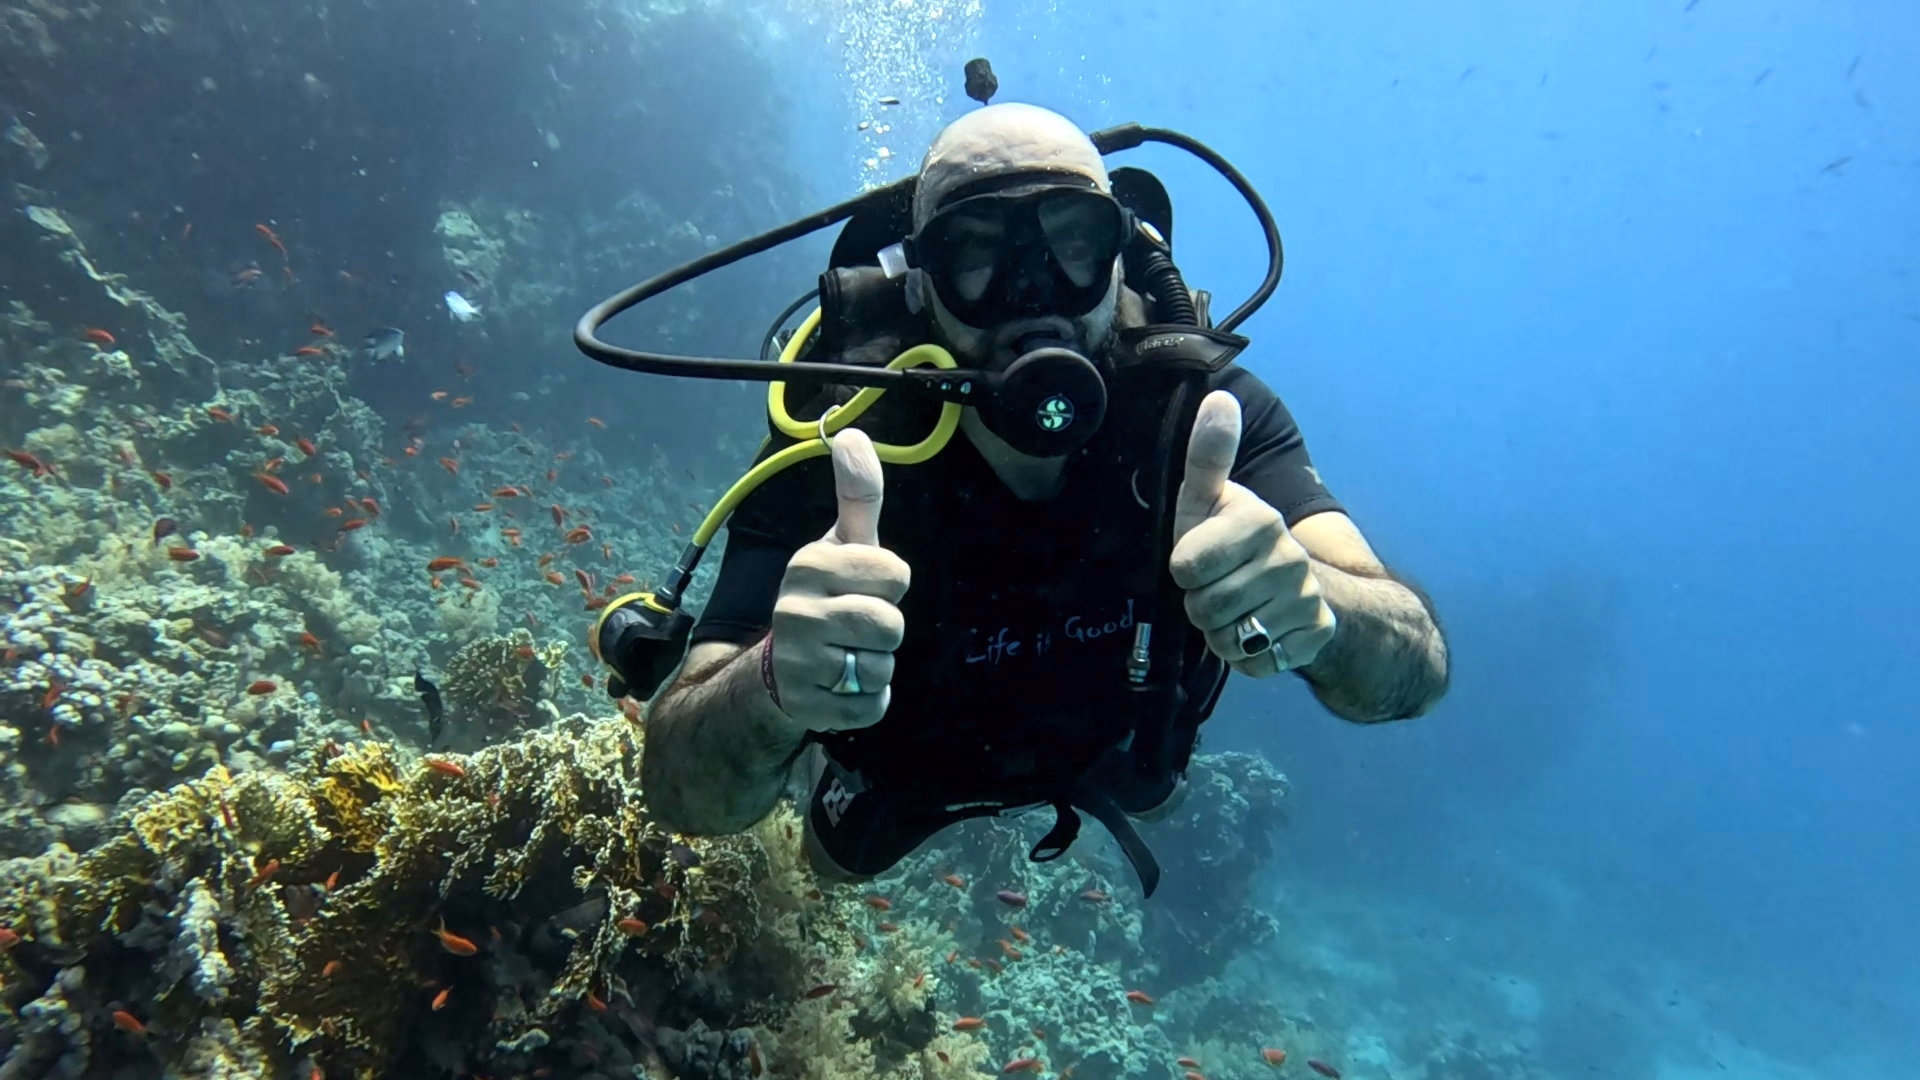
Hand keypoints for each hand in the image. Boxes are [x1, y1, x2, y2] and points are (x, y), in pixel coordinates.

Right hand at [770, 428, 910, 729]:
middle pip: (891, 624)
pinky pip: (873, 705)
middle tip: (856, 627)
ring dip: (877, 666)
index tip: (863, 585)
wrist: (779, 669)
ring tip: (847, 655)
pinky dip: (868, 700)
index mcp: (808, 564)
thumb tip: (852, 433)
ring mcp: (798, 663)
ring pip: (883, 667)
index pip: (896, 573)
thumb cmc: (825, 596)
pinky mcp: (809, 707)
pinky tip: (841, 685)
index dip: (890, 582)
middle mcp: (796, 611)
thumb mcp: (842, 544)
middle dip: (885, 629)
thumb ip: (858, 495)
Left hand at [1169, 390, 1335, 676]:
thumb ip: (1208, 455)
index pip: (1185, 566)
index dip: (1184, 568)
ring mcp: (1305, 599)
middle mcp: (1289, 558)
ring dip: (1222, 632)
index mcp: (1259, 520)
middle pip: (1203, 607)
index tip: (1200, 558)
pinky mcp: (1315, 636)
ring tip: (1237, 609)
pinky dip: (1248, 657)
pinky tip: (1259, 633)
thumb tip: (1219, 397)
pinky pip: (1255, 664)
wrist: (1305, 587)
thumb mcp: (1211, 499)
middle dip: (1201, 604)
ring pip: (1228, 639)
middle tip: (1220, 586)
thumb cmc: (1236, 540)